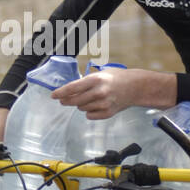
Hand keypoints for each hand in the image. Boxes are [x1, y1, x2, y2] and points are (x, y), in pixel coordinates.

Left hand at [51, 68, 175, 119]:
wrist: (136, 87)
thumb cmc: (117, 78)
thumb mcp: (101, 73)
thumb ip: (86, 81)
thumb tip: (69, 90)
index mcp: (96, 79)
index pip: (73, 88)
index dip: (61, 92)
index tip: (53, 96)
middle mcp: (99, 92)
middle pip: (75, 101)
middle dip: (66, 101)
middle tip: (63, 100)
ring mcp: (104, 104)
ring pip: (82, 109)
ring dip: (81, 105)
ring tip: (89, 99)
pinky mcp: (108, 113)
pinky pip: (90, 116)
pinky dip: (89, 112)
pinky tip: (95, 106)